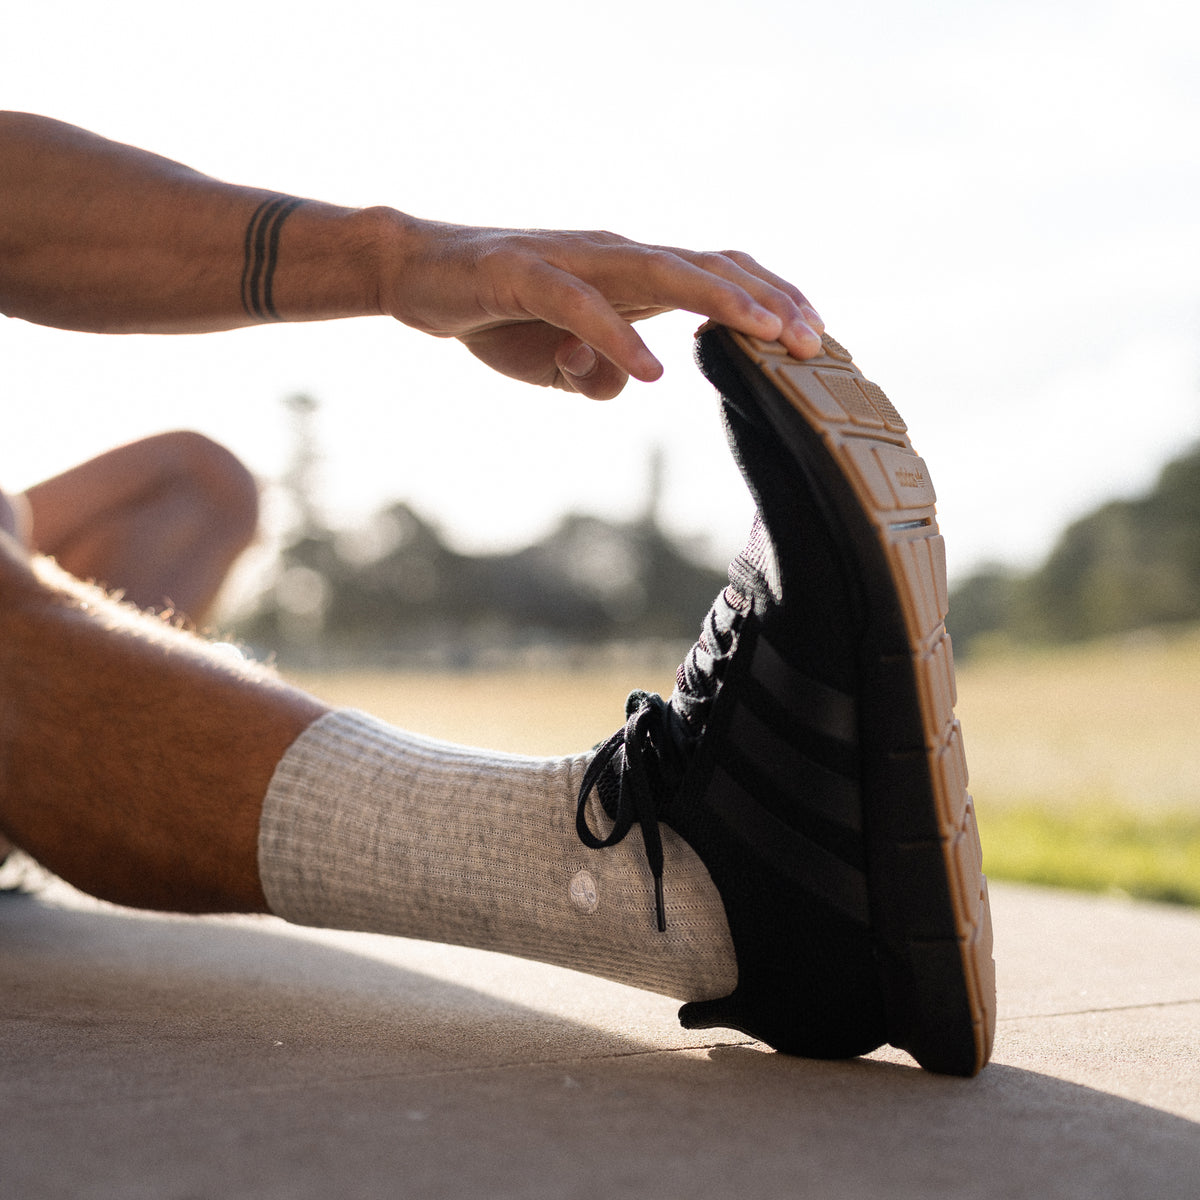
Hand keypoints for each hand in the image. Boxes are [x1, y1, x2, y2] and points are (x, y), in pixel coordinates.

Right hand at [381, 219, 824, 399]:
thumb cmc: (500, 315)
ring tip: (766, 334)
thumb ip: (600, 375)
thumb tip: (627, 384)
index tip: (815, 341)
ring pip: (661, 272)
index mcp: (633, 275)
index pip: (720, 277)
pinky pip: (581, 305)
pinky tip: (649, 371)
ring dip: (720, 303)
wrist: (419, 275)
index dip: (772, 303)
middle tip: (815, 343)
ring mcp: (573, 261)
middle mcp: (616, 257)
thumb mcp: (559, 364)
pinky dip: (619, 336)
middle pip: (710, 268)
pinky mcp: (524, 273)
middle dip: (769, 303)